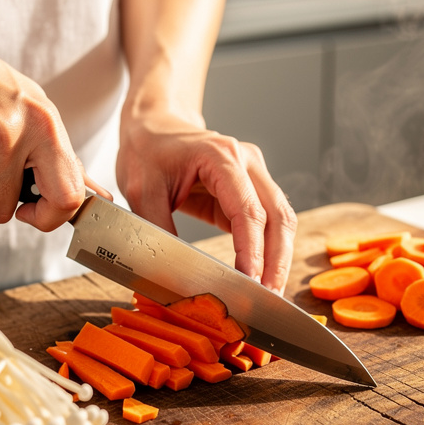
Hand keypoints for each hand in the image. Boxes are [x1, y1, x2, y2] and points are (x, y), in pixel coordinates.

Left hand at [116, 109, 296, 291]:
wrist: (154, 127)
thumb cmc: (147, 153)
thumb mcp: (141, 192)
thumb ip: (158, 231)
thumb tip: (173, 273)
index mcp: (220, 156)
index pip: (248, 211)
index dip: (252, 251)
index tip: (250, 282)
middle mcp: (247, 161)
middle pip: (278, 216)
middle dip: (276, 260)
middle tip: (268, 297)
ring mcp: (255, 173)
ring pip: (282, 220)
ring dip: (279, 258)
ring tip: (270, 292)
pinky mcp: (252, 189)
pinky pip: (270, 222)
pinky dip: (269, 250)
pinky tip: (262, 276)